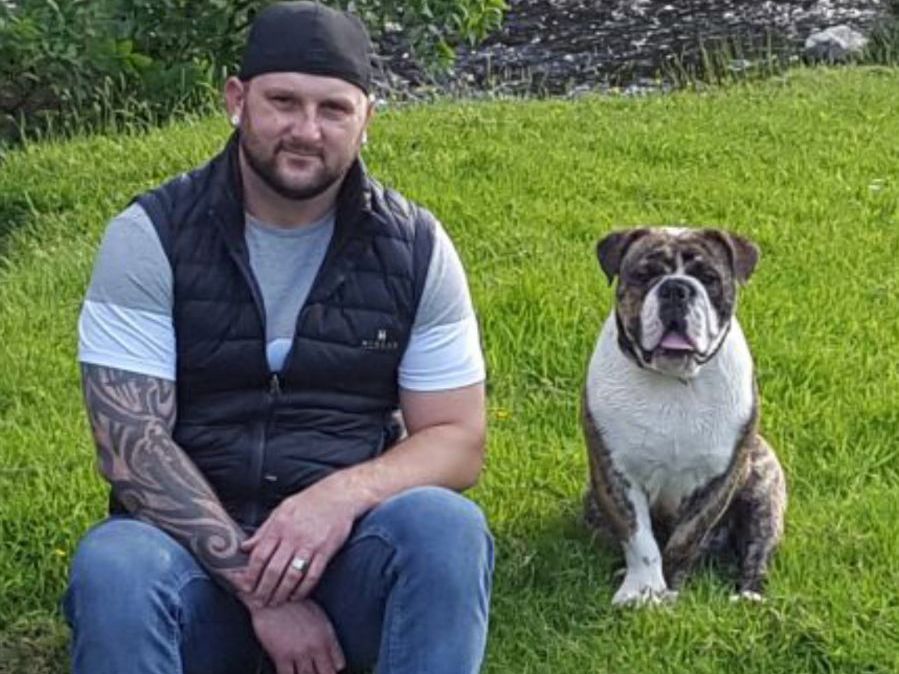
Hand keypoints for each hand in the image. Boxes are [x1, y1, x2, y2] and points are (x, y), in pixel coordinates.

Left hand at [241, 478, 358, 605]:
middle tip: (258, 602)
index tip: (244, 587)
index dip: (250, 574)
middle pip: (273, 570)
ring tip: (274, 603)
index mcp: (279, 526)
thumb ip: (263, 531)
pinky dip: (303, 589)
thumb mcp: (281, 510)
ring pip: (291, 576)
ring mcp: (310, 545)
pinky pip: (312, 575)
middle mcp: (293, 536)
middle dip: (263, 589)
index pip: (259, 555)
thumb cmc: (309, 501)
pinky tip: (296, 596)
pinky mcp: (326, 551)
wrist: (339, 495)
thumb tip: (244, 547)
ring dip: (281, 593)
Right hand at [249, 599, 345, 673]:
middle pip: (326, 673)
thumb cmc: (293, 602)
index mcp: (326, 635)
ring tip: (306, 673)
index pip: (339, 663)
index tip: (328, 669)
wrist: (272, 595)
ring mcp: (299, 652)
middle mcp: (316, 646)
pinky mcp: (281, 655)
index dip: (334, 668)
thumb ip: (325, 634)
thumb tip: (329, 649)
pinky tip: (290, 672)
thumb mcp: (317, 614)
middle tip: (318, 672)